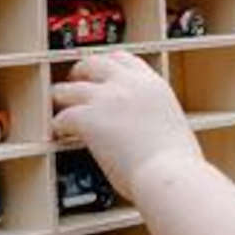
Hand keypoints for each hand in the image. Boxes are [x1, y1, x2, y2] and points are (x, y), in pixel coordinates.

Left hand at [50, 52, 199, 197]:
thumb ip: (152, 116)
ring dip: (61, 97)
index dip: (107, 66)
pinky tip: (58, 132)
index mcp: (153, 85)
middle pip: (93, 63)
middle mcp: (129, 85)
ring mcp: (107, 99)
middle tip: (73, 86)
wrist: (170, 175)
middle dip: (80, 73)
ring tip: (57, 106)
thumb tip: (141, 127)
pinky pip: (63, 116)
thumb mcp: (170, 124)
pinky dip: (58, 124)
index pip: (124, 60)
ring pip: (70, 88)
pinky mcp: (89, 119)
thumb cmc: (176, 165)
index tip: (99, 74)